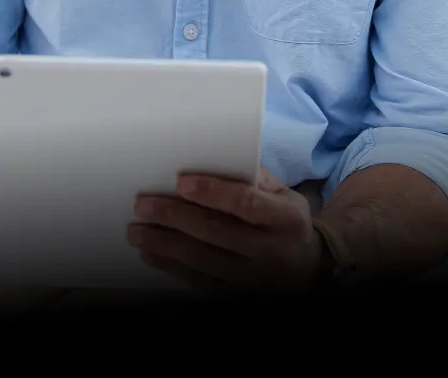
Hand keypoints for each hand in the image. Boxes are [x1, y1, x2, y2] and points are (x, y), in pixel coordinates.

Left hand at [128, 165, 326, 293]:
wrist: (309, 270)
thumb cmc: (287, 222)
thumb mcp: (285, 195)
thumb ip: (254, 175)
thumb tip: (215, 153)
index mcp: (284, 220)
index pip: (246, 204)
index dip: (213, 192)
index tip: (180, 182)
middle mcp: (270, 251)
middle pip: (217, 233)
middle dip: (175, 217)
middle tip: (143, 205)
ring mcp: (254, 278)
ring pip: (203, 261)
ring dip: (165, 245)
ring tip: (137, 231)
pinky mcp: (238, 294)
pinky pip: (200, 281)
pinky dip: (172, 267)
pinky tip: (151, 253)